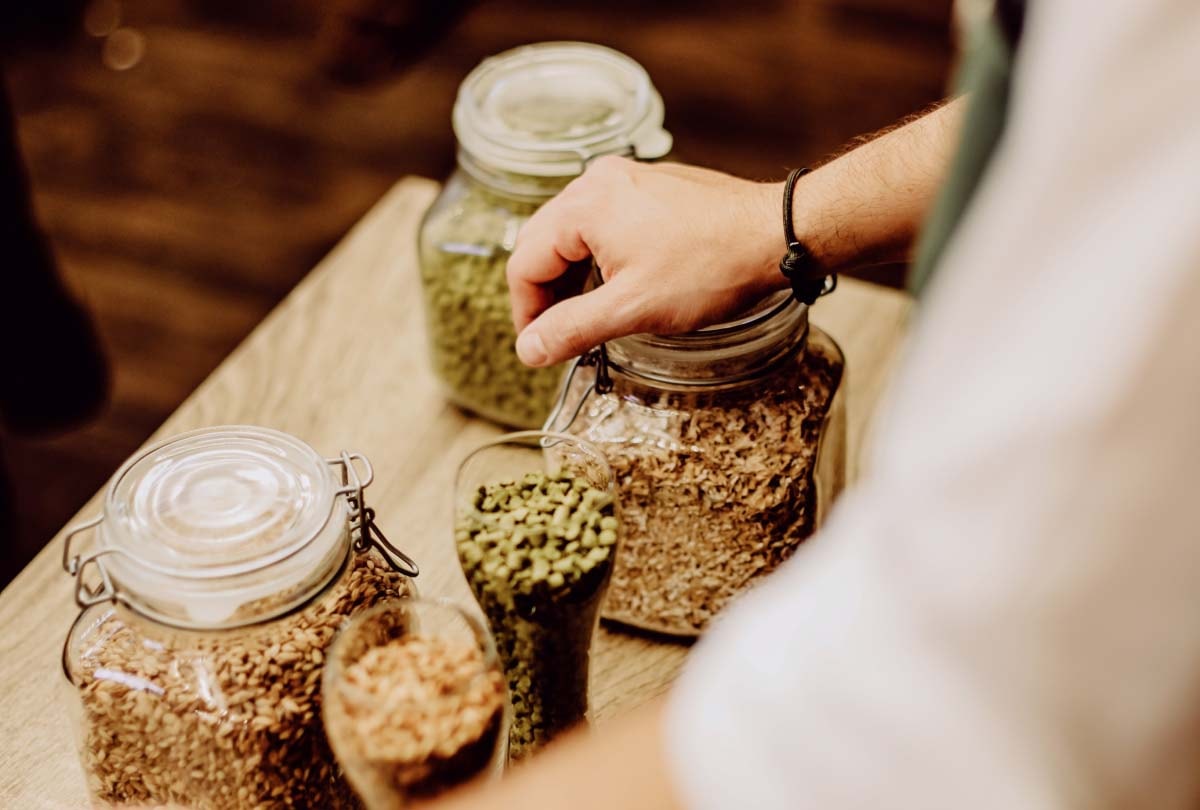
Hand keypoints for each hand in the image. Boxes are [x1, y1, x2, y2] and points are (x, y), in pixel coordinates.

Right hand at [507, 157, 786, 366]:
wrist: (776, 233)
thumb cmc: (712, 267)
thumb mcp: (633, 309)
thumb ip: (572, 329)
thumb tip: (528, 350)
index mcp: (584, 206)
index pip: (524, 262)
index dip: (525, 312)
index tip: (539, 347)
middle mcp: (598, 181)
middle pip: (542, 242)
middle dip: (546, 294)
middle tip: (560, 335)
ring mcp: (626, 178)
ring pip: (572, 233)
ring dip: (572, 276)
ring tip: (590, 315)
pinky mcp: (650, 186)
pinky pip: (603, 222)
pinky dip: (599, 256)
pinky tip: (619, 285)